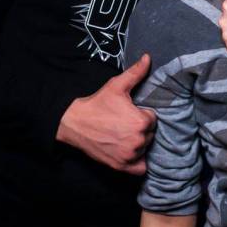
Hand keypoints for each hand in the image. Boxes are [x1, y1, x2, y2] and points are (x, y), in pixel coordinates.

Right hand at [56, 54, 156, 174]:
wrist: (74, 122)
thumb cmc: (97, 104)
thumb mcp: (116, 86)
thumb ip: (136, 73)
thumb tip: (148, 58)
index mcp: (141, 121)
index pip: (152, 119)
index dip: (142, 115)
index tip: (129, 113)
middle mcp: (138, 140)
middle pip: (149, 134)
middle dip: (140, 129)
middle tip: (124, 123)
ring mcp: (130, 155)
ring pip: (145, 148)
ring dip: (138, 143)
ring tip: (122, 135)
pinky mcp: (122, 166)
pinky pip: (141, 168)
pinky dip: (138, 162)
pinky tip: (129, 151)